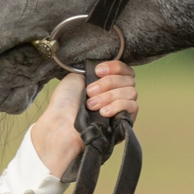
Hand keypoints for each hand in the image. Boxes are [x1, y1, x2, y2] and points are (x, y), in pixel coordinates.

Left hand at [28, 60, 138, 176]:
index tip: (98, 71)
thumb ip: (95, 69)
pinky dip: (117, 106)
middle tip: (89, 92)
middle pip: (128, 79)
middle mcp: (115, 93)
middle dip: (107, 83)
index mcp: (105, 81)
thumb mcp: (76, 76)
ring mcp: (121, 107)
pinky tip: (103, 112)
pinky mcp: (125, 121)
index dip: (114, 67)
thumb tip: (109, 67)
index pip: (123, 69)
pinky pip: (133, 106)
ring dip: (109, 96)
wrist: (61, 125)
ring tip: (92, 105)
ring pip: (131, 92)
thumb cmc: (64, 103)